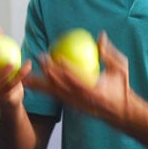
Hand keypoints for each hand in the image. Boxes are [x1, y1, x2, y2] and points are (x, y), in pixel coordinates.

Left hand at [25, 31, 147, 148]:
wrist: (121, 113)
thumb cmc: (122, 88)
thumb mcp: (121, 68)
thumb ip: (109, 53)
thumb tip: (101, 35)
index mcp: (94, 91)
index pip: (77, 79)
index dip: (67, 69)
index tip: (57, 57)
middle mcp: (81, 99)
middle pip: (61, 85)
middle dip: (49, 72)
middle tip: (40, 57)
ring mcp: (75, 103)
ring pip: (54, 92)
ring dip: (40, 84)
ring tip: (25, 76)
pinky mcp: (70, 105)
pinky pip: (54, 95)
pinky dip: (43, 89)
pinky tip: (31, 84)